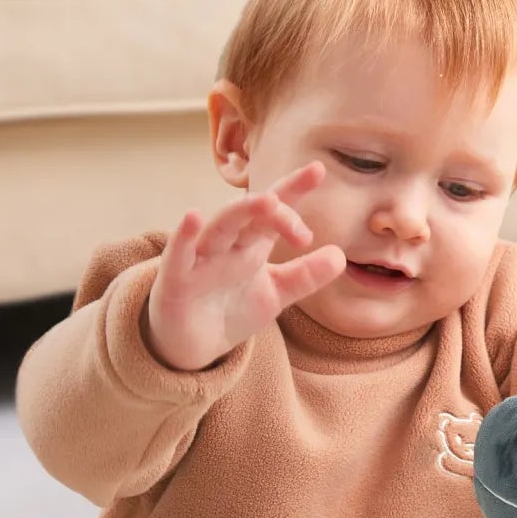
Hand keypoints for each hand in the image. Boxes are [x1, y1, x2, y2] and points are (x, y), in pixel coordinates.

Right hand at [144, 161, 344, 371]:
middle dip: (274, 209)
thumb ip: (306, 275)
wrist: (193, 347)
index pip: (274, 211)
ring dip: (240, 212)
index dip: (293, 189)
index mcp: (252, 244)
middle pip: (250, 215)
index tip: (318, 170)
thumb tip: (341, 256)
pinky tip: (193, 217)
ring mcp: (200, 259)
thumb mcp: (276, 294)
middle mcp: (227, 244)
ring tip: (266, 201)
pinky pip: (178, 255)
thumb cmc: (231, 311)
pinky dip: (184, 236)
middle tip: (302, 227)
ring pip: (219, 226)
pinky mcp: (175, 280)